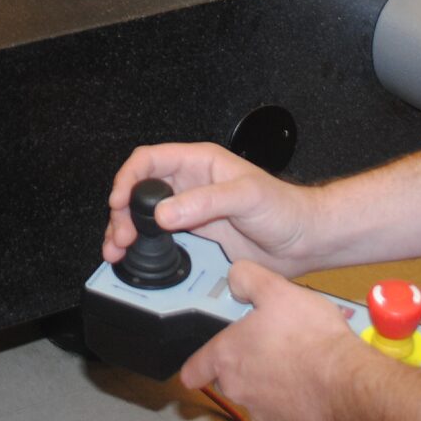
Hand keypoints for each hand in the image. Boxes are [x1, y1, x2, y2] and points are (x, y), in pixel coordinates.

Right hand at [102, 142, 320, 276]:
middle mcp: (190, 186)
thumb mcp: (246, 195)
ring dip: (127, 231)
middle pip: (140, 191)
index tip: (118, 201)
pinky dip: (144, 249)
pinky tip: (137, 259)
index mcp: (200, 163)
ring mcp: (190, 213)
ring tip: (118, 249)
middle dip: (122, 210)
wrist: (303, 241)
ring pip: (145, 217)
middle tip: (120, 235)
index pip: (150, 160)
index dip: (128, 178)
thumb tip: (165, 212)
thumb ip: (205, 202)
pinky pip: (161, 240)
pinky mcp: (195, 238)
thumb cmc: (284, 207)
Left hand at [180, 260, 372, 420]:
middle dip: (247, 357)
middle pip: (230, 374)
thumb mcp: (277, 289)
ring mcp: (262, 410)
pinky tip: (312, 374)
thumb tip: (236, 276)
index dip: (198, 360)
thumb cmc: (312, 338)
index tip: (207, 354)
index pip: (193, 369)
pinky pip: (284, 406)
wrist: (348, 382)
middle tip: (272, 337)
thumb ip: (247, 278)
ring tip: (299, 353)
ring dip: (272, 374)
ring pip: (259, 390)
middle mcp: (238, 388)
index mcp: (227, 356)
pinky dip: (294, 393)